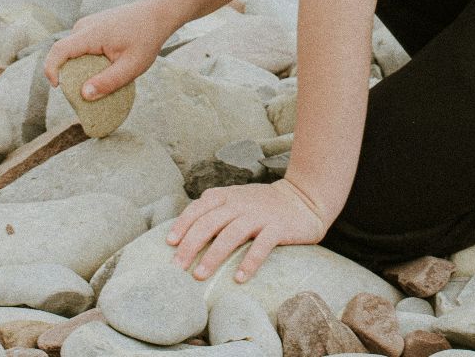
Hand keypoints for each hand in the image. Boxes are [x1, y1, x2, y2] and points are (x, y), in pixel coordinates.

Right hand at [43, 0, 174, 100]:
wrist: (157, 14)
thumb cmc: (146, 39)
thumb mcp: (132, 67)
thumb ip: (108, 82)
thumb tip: (84, 94)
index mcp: (91, 34)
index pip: (59, 50)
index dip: (51, 69)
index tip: (58, 86)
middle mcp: (84, 26)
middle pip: (64, 52)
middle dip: (68, 73)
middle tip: (87, 89)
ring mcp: (87, 24)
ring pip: (73, 50)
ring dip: (80, 66)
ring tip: (101, 77)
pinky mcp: (92, 26)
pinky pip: (81, 46)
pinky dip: (87, 59)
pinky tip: (106, 66)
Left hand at [167, 179, 328, 282]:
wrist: (304, 199)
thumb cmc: (263, 205)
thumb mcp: (237, 199)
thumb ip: (214, 209)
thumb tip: (185, 231)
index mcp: (228, 196)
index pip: (199, 207)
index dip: (182, 224)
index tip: (170, 244)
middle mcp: (241, 203)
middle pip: (210, 223)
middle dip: (190, 246)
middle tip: (177, 267)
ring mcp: (260, 215)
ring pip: (231, 234)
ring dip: (213, 256)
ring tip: (200, 276)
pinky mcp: (279, 228)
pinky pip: (262, 245)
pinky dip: (250, 262)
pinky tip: (240, 278)